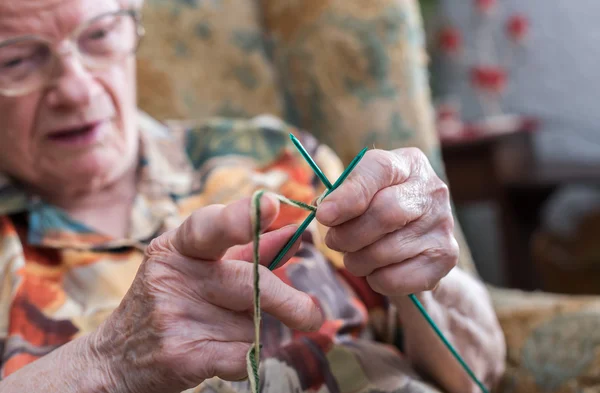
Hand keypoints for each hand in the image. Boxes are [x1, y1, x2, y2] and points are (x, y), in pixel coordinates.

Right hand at [94, 195, 322, 392]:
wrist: (117, 358)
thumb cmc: (170, 302)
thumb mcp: (198, 267)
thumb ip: (247, 250)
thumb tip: (294, 234)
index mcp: (177, 247)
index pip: (210, 226)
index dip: (243, 216)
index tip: (273, 206)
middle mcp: (172, 276)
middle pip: (247, 282)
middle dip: (287, 301)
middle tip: (314, 315)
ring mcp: (172, 316)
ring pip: (249, 323)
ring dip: (254, 331)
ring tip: (224, 331)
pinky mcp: (180, 355)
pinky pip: (241, 355)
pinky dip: (247, 358)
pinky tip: (223, 353)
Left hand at [316, 148, 458, 296]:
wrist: (415, 244)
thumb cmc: (377, 209)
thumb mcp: (360, 192)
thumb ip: (342, 196)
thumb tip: (326, 212)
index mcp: (409, 163)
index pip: (380, 169)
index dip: (349, 195)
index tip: (324, 215)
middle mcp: (432, 190)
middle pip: (385, 213)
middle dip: (348, 234)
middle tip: (333, 241)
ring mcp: (443, 224)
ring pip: (385, 251)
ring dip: (357, 260)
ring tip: (354, 256)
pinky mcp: (446, 257)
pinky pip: (396, 277)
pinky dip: (375, 279)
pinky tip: (376, 270)